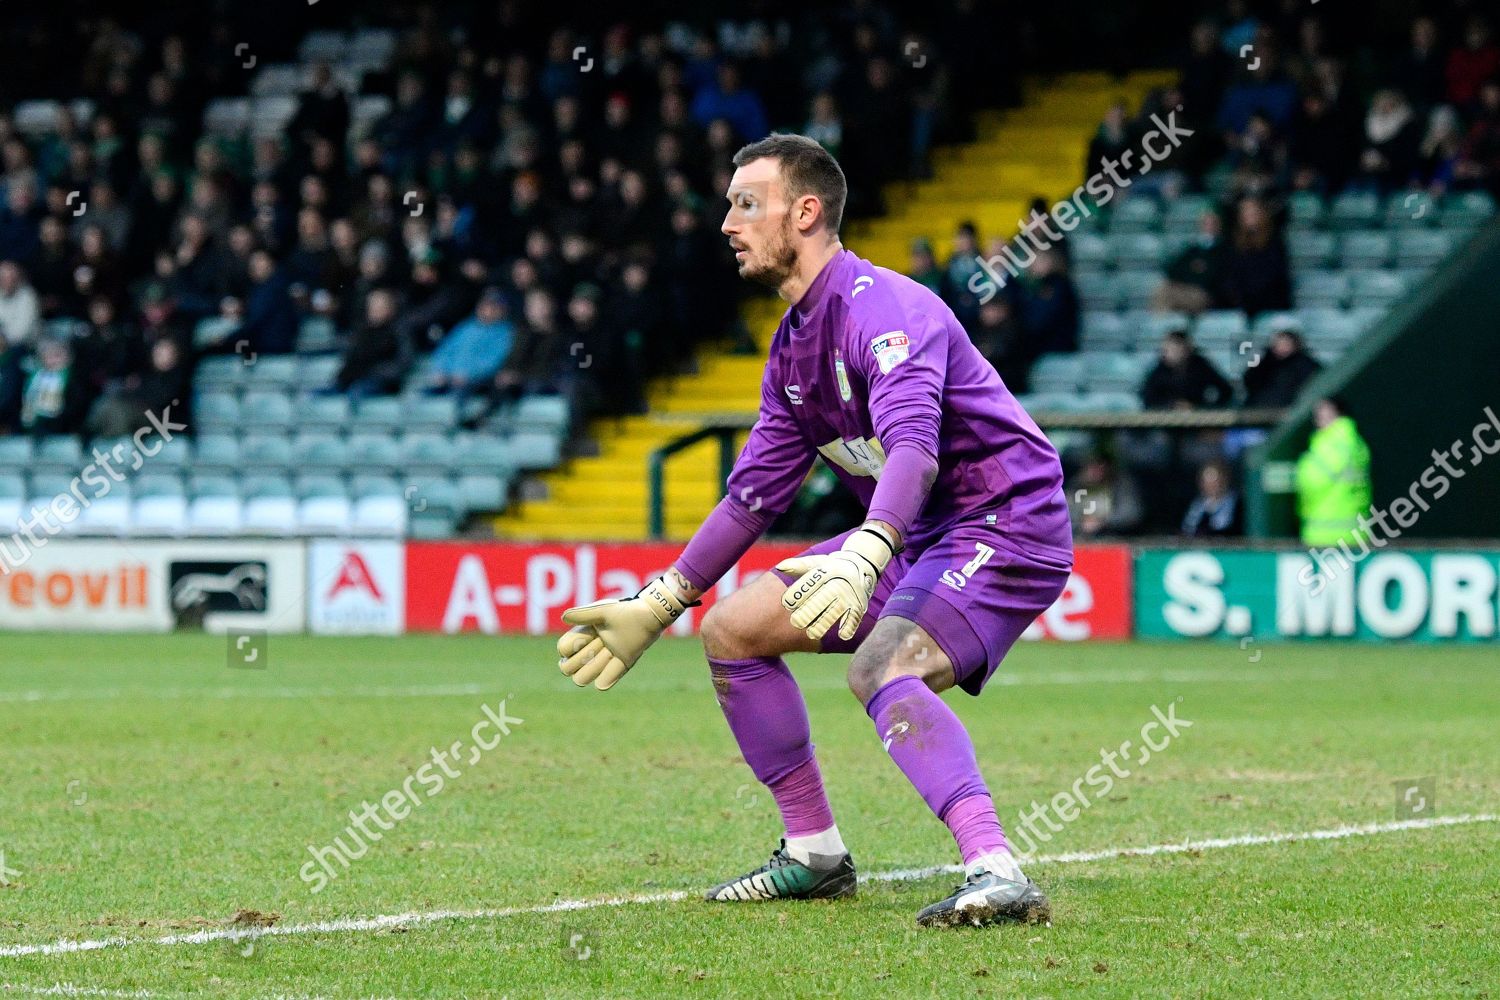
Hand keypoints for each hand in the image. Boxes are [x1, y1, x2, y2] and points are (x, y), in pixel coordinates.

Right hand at [556, 577, 690, 689]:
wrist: (649, 616)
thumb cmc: (624, 610)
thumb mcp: (602, 610)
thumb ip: (583, 614)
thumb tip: (563, 618)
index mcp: (583, 634)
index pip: (563, 649)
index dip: (572, 646)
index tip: (591, 634)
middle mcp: (590, 648)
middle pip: (568, 668)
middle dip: (581, 659)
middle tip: (600, 644)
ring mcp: (605, 658)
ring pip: (583, 677)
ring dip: (594, 667)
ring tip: (609, 652)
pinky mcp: (622, 663)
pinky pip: (605, 682)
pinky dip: (605, 680)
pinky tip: (613, 668)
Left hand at [776, 527, 895, 641]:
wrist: (862, 563)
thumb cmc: (832, 566)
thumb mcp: (816, 562)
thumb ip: (798, 566)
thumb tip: (780, 568)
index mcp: (825, 572)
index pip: (809, 584)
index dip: (798, 594)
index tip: (786, 604)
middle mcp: (838, 583)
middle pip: (821, 599)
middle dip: (808, 611)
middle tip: (795, 622)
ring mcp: (849, 595)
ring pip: (835, 611)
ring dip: (824, 623)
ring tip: (812, 633)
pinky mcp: (859, 605)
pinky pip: (854, 617)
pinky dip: (850, 626)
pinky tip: (842, 635)